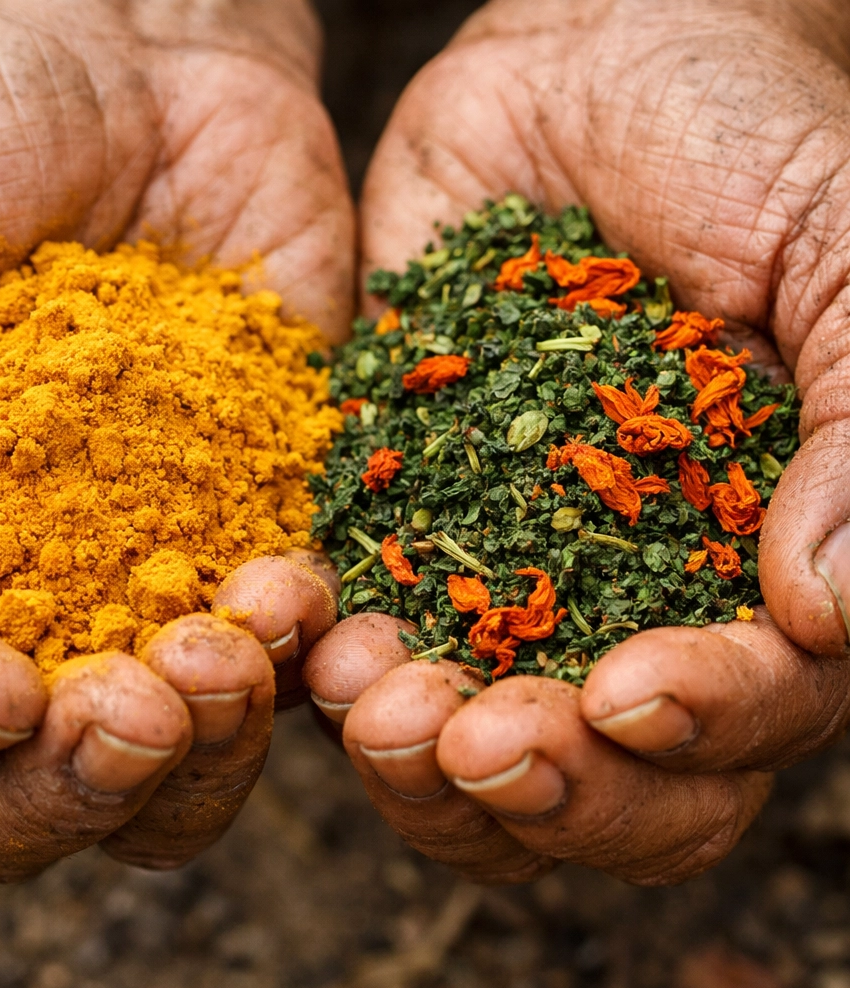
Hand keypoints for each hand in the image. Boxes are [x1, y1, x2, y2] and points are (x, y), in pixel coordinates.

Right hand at [0, 0, 351, 879]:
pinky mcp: (274, 533)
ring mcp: (164, 584)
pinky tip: (291, 589)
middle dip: (82, 782)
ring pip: (180, 764)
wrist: (141, 79)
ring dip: (204, 750)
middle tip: (130, 711)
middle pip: (40, 792)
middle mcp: (33, 611)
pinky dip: (300, 654)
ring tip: (222, 650)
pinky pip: (298, 652)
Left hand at [305, 0, 849, 884]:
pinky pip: (358, 633)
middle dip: (546, 787)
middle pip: (605, 781)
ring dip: (418, 761)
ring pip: (467, 747)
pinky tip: (313, 643)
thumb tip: (830, 611)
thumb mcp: (842, 260)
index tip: (630, 696)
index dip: (698, 729)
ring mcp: (501, 575)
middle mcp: (625, 606)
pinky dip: (329, 664)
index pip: (747, 716)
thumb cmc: (743, 149)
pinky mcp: (395, 523)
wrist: (588, 77)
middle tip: (477, 745)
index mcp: (753, 573)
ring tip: (370, 703)